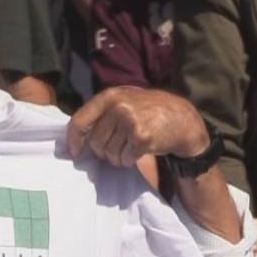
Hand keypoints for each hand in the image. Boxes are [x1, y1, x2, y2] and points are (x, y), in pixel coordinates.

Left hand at [68, 87, 210, 166]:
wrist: (182, 119)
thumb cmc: (149, 112)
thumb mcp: (125, 101)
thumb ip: (102, 114)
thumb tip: (75, 137)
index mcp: (110, 96)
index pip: (79, 120)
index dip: (74, 140)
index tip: (74, 152)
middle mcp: (118, 106)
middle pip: (95, 142)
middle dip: (104, 151)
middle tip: (118, 147)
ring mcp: (130, 121)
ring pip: (108, 153)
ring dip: (117, 157)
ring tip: (129, 147)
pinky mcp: (141, 137)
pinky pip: (123, 159)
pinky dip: (129, 160)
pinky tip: (138, 151)